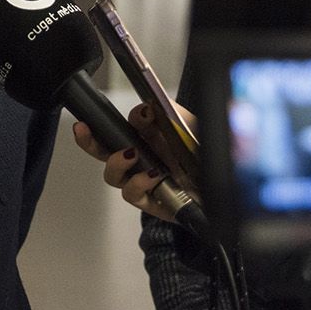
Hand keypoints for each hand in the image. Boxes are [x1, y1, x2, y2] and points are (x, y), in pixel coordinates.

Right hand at [70, 102, 199, 222]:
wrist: (226, 185)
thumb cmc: (205, 154)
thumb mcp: (188, 125)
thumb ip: (165, 113)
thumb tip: (144, 108)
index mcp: (145, 137)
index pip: (113, 128)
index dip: (98, 125)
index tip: (92, 120)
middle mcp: (139, 159)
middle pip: (102, 152)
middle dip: (88, 141)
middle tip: (84, 130)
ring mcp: (143, 180)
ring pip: (112, 175)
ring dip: (116, 162)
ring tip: (132, 154)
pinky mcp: (150, 201)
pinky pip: (132, 194)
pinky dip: (138, 182)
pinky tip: (152, 175)